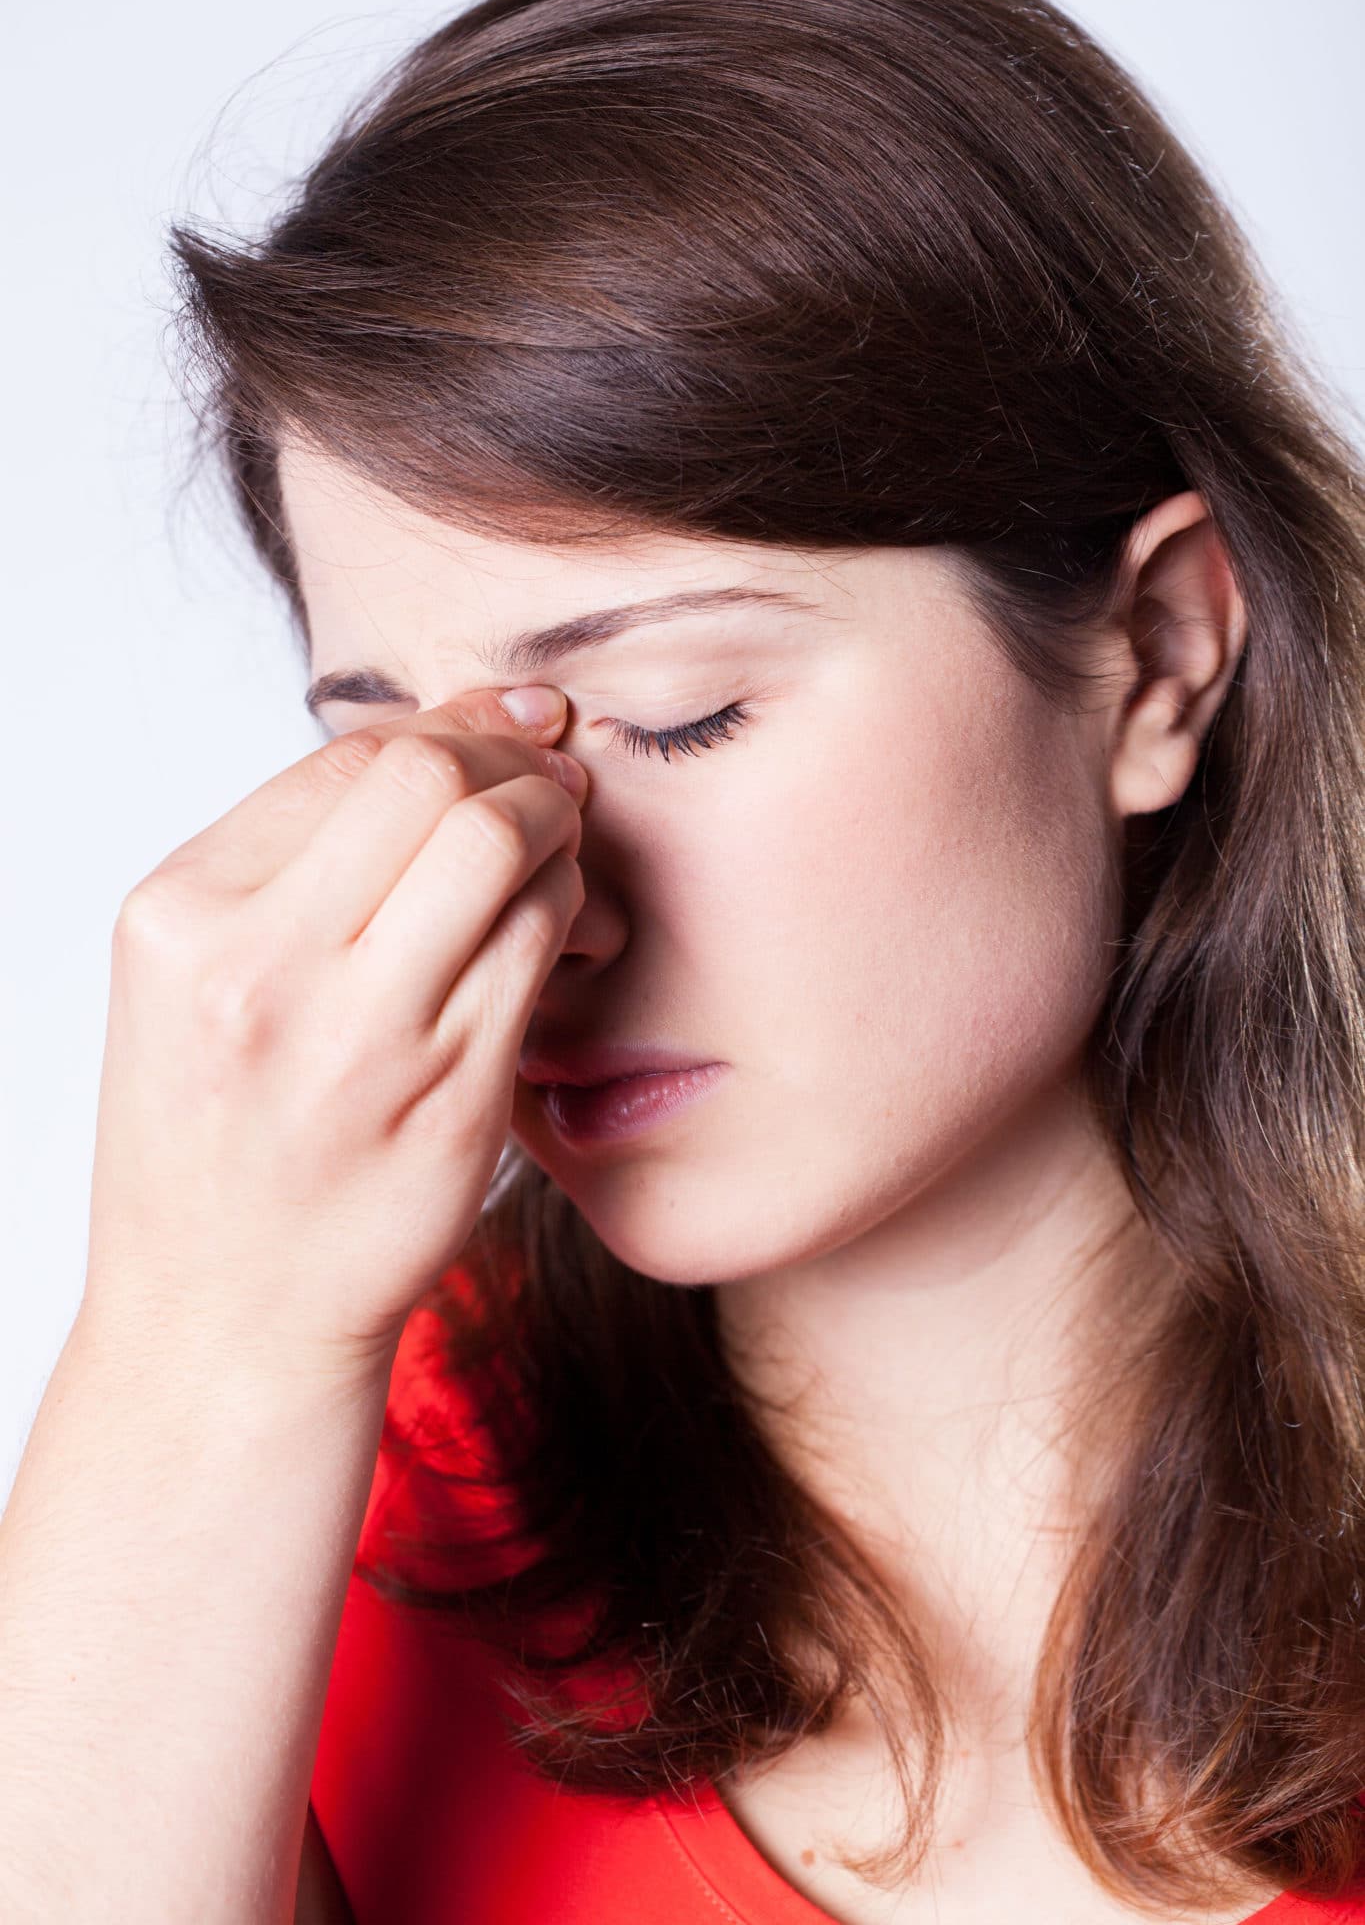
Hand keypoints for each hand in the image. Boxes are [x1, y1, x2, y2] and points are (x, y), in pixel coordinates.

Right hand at [81, 686, 587, 1387]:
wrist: (224, 1317)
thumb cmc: (217, 1137)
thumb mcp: (195, 979)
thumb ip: (294, 861)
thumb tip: (443, 734)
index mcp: (182, 917)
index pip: (346, 758)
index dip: (449, 725)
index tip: (501, 728)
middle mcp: (260, 966)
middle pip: (430, 778)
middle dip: (510, 759)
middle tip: (548, 778)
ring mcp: (360, 1035)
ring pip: (499, 847)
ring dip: (554, 823)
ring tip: (558, 844)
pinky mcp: (449, 1094)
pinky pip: (535, 944)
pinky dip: (565, 906)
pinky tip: (559, 919)